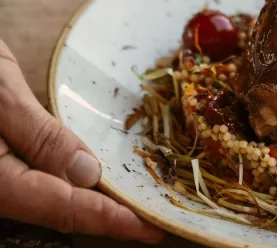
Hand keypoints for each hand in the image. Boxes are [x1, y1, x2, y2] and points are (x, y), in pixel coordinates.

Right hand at [0, 40, 163, 242]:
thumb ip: (39, 137)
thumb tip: (87, 173)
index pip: (61, 208)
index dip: (109, 220)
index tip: (150, 229)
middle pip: (56, 211)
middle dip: (103, 216)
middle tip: (152, 219)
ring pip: (46, 201)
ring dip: (88, 203)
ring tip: (132, 204)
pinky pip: (34, 184)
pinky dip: (66, 185)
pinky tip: (91, 179)